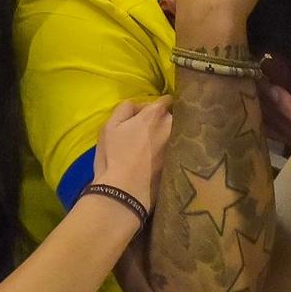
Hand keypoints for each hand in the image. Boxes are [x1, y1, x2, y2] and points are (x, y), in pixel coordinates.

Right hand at [92, 97, 173, 212]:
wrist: (125, 192)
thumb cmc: (114, 156)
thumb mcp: (109, 126)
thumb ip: (125, 109)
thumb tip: (137, 106)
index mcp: (155, 114)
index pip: (165, 100)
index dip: (155, 105)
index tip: (145, 114)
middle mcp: (172, 126)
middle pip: (172, 116)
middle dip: (163, 120)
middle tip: (148, 132)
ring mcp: (179, 145)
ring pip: (177, 133)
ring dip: (168, 135)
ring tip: (154, 146)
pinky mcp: (181, 163)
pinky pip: (178, 149)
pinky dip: (171, 150)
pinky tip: (159, 159)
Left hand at [260, 59, 290, 154]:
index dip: (289, 108)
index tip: (273, 88)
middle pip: (290, 128)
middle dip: (271, 106)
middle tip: (254, 81)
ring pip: (280, 133)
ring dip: (264, 111)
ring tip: (250, 88)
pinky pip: (277, 134)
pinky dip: (264, 118)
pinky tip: (253, 101)